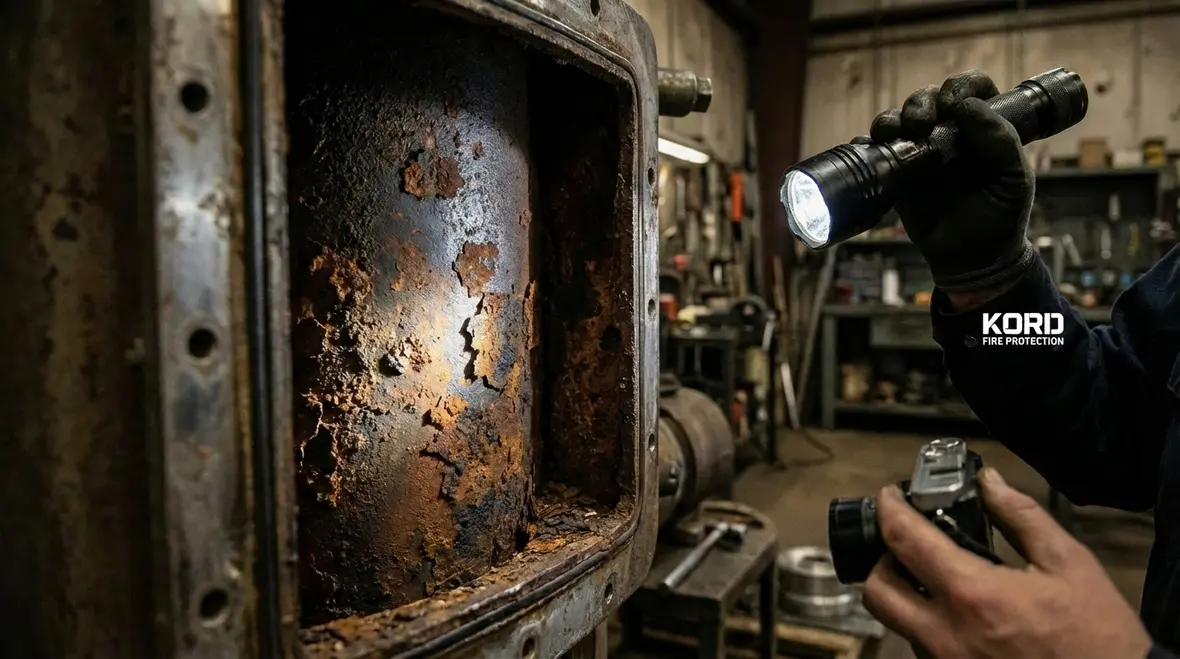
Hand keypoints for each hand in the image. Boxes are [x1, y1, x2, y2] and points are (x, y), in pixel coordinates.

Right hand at [855, 70, 1036, 293]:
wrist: (971, 261)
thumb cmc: (1000, 219)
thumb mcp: (1013, 178)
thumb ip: (999, 140)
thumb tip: (966, 106)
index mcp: (983, 130)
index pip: (972, 89)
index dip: (960, 87)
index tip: (952, 105)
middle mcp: (950, 136)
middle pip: (928, 98)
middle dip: (920, 102)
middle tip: (921, 124)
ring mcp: (920, 154)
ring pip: (899, 119)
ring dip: (892, 119)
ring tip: (893, 135)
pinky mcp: (896, 175)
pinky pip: (874, 151)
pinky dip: (865, 143)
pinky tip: (868, 147)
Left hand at [863, 468, 1151, 658]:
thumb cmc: (1096, 635)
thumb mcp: (1069, 564)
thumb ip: (1022, 517)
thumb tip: (989, 483)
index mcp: (972, 595)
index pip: (904, 540)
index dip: (889, 509)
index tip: (889, 495)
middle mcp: (944, 634)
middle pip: (878, 590)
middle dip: (883, 560)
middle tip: (907, 543)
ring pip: (897, 623)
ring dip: (907, 596)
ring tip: (938, 578)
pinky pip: (921, 648)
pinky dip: (928, 625)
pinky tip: (962, 615)